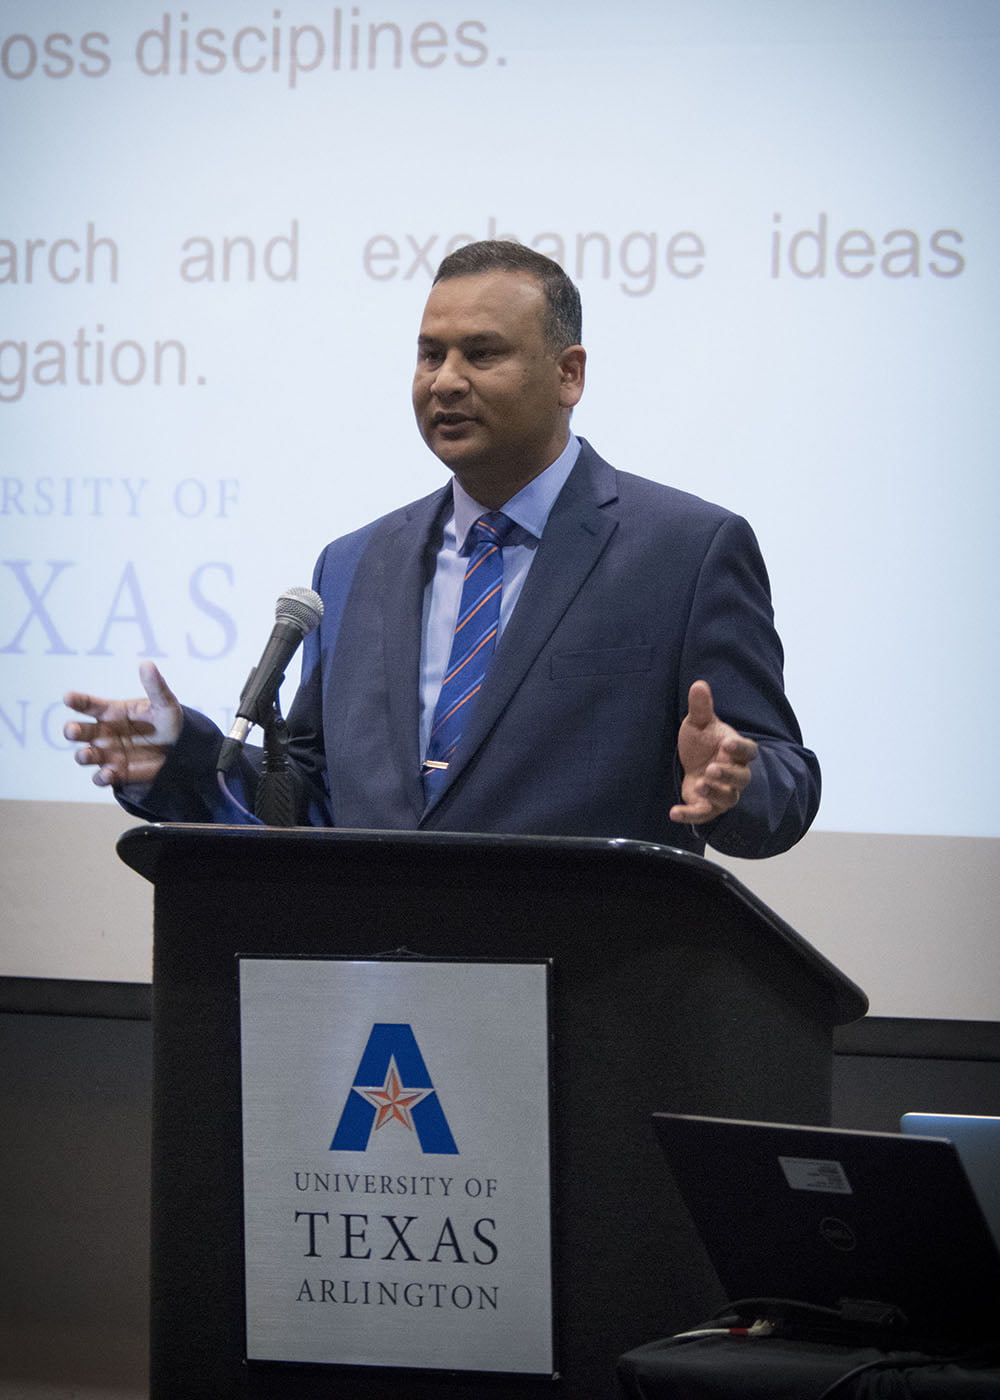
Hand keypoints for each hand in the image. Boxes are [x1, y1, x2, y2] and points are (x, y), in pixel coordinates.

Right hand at [63, 661, 182, 788]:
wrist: (181, 749)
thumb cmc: (168, 722)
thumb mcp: (165, 703)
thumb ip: (155, 686)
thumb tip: (146, 664)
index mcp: (111, 712)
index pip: (88, 704)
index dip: (76, 700)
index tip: (68, 697)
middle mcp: (103, 733)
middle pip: (79, 731)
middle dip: (72, 731)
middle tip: (72, 730)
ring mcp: (107, 754)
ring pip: (86, 755)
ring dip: (84, 755)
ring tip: (87, 754)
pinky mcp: (116, 773)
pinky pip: (102, 777)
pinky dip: (102, 777)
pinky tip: (108, 773)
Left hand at [670, 680, 758, 825]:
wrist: (694, 763)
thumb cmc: (703, 742)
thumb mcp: (699, 723)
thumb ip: (701, 707)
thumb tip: (699, 684)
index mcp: (737, 751)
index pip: (748, 750)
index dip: (740, 748)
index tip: (727, 743)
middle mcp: (735, 774)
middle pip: (741, 778)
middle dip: (728, 774)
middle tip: (713, 768)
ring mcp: (723, 792)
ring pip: (727, 798)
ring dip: (715, 793)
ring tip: (700, 784)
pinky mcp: (708, 806)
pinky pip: (703, 814)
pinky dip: (689, 815)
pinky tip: (674, 812)